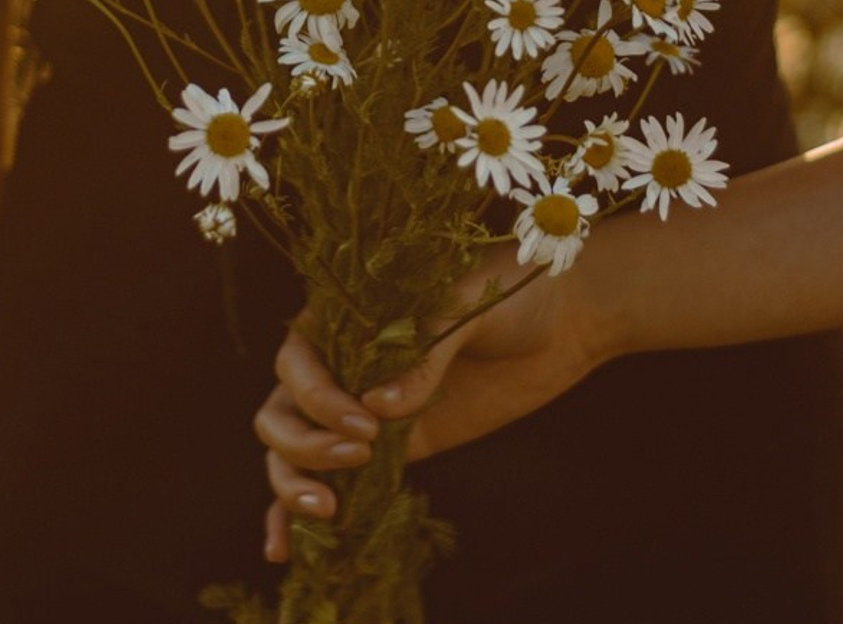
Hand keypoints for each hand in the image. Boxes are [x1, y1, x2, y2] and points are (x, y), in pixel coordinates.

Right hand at [253, 241, 614, 563]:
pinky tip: (283, 550)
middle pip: (281, 411)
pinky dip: (293, 515)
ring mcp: (362, 409)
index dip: (317, 398)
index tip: (365, 424)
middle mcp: (344, 361)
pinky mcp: (388, 448)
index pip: (297, 360)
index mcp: (348, 313)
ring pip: (290, 450)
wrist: (561, 321)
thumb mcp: (467, 306)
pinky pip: (328, 480)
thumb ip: (424, 351)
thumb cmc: (510, 292)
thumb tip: (379, 408)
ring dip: (291, 484)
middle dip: (301, 444)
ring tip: (328, 511)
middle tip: (358, 458)